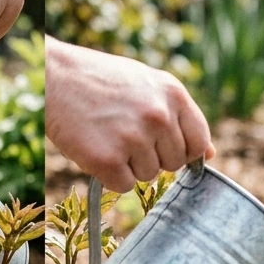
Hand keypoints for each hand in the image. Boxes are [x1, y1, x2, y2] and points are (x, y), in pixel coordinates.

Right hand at [45, 39, 213, 191]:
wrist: (55, 77)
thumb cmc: (102, 81)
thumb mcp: (149, 85)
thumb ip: (180, 115)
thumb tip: (208, 153)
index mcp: (173, 94)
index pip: (199, 143)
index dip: (182, 151)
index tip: (163, 146)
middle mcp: (158, 116)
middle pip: (174, 163)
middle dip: (153, 156)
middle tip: (126, 135)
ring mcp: (133, 139)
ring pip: (148, 175)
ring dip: (129, 165)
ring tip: (109, 136)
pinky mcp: (107, 160)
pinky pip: (123, 186)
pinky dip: (109, 176)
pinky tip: (96, 149)